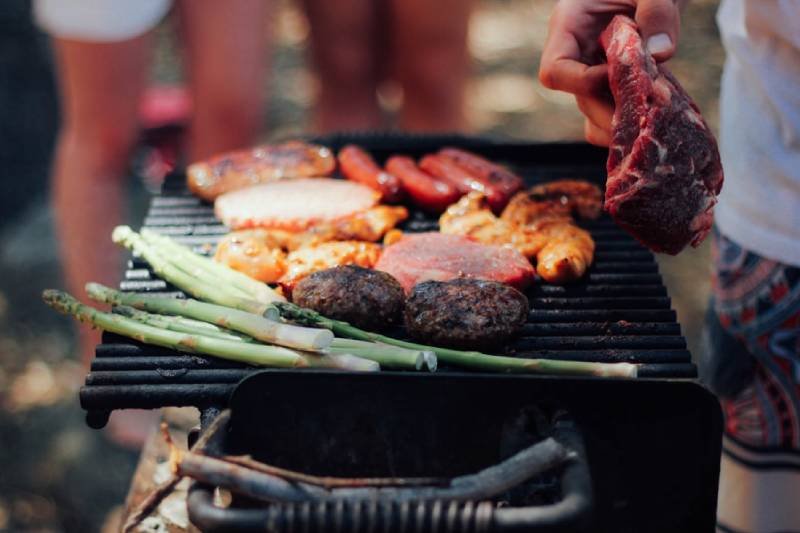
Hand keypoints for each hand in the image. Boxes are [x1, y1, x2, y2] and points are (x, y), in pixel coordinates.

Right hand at [539, 0, 681, 145]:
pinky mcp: (614, 82)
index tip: (621, 75)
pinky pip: (610, 115)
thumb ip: (657, 10)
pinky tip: (657, 118)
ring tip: (656, 119)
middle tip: (650, 114)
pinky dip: (630, 124)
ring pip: (595, 113)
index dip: (584, 82)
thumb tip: (661, 53)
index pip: (555, 70)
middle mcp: (578, 53)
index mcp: (570, 25)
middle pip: (580, 99)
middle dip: (613, 111)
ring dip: (623, 122)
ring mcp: (595, 71)